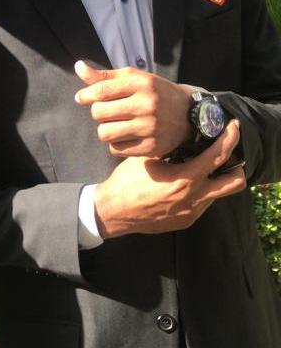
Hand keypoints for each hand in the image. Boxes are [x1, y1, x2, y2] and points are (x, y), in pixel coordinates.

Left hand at [75, 60, 193, 157]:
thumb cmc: (154, 93)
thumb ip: (105, 76)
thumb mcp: (133, 78)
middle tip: (108, 111)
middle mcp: (146, 105)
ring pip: (105, 134)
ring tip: (116, 124)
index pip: (102, 90)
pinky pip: (116, 150)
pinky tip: (126, 136)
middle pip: (99, 113)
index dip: (86, 95)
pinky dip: (115, 144)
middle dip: (98, 112)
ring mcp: (149, 128)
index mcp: (141, 83)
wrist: (188, 114)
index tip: (81, 97)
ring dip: (105, 130)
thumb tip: (78, 66)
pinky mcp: (151, 147)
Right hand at [94, 119, 245, 237]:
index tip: (233, 126)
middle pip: (235, 182)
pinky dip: (199, 191)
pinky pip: (202, 204)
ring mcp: (191, 213)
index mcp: (185, 179)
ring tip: (201, 168)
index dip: (230, 137)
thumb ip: (169, 147)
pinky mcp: (185, 221)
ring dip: (215, 179)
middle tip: (225, 155)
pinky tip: (182, 183)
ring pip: (218, 194)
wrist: (112, 211)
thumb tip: (185, 133)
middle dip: (236, 166)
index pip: (218, 155)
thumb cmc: (126, 182)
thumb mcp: (147, 157)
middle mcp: (194, 199)